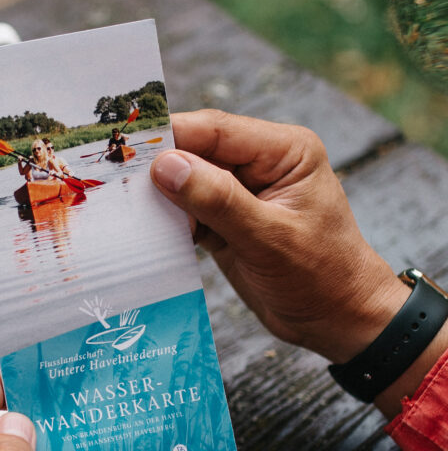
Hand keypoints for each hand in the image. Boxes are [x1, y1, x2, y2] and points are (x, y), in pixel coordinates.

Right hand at [150, 109, 409, 366]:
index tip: (127, 150)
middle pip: (197, 151)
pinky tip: (147, 228)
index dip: (171, 137)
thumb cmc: (320, 277)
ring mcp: (242, 192)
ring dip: (160, 194)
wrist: (336, 319)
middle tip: (114, 178)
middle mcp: (261, 164)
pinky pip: (190, 209)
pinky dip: (170, 219)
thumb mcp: (269, 238)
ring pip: (188, 180)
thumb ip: (218, 199)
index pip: (216, 130)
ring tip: (125, 205)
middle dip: (159, 166)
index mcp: (283, 151)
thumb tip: (165, 165)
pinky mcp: (227, 219)